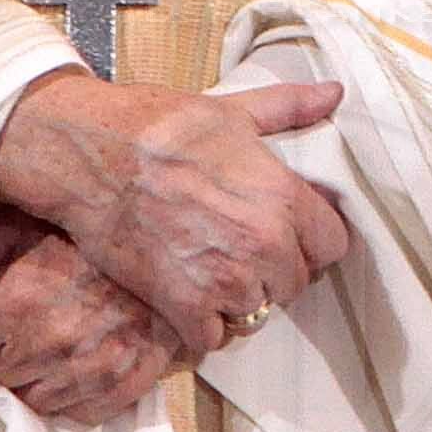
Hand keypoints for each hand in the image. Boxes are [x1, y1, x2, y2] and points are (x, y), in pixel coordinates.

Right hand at [0, 68, 350, 363]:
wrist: (97, 155)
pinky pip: (213, 338)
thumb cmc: (166, 128)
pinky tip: (190, 299)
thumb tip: (334, 93)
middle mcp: (264, 245)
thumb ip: (290, 108)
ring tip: (217, 275)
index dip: (313, 240)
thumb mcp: (236, 111)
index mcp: (285, 197)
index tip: (290, 234)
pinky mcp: (183, 306)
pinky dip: (203, 326)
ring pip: (257, 313)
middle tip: (246, 253)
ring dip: (240, 300)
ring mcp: (225, 280)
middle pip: (296, 284)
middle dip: (276, 272)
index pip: (333, 245)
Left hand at [0, 208, 189, 428]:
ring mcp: (90, 368)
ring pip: (33, 400)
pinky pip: (80, 413)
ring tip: (58, 338)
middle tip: (24, 324)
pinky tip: (85, 357)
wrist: (175, 227)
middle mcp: (49, 342)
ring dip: (38, 376)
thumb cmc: (88, 223)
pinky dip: (77, 393)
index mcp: (15, 300)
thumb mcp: (18, 220)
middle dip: (2, 353)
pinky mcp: (126, 382)